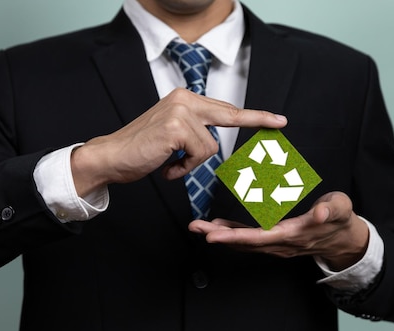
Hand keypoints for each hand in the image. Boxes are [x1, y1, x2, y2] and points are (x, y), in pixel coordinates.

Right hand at [70, 88, 287, 194]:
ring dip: (192, 163)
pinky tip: (166, 168)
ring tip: (170, 163)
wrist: (111, 157)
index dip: (252, 115)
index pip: (224, 108)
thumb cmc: (140, 150)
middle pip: (230, 115)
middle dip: (258, 120)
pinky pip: (199, 155)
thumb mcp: (171, 134)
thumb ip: (194, 131)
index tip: (276, 119)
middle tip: (282, 123)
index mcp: (184, 98)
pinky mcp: (177, 128)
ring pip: (211, 147)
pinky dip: (184, 168)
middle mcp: (184, 99)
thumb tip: (217, 140)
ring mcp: (181, 112)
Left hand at [188, 192, 369, 270]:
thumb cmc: (340, 221)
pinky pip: (249, 239)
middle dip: (218, 235)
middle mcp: (281, 243)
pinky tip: (219, 226)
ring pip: (243, 242)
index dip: (236, 235)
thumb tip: (319, 213)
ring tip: (199, 226)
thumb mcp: (341, 209)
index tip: (215, 234)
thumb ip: (331, 209)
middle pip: (244, 241)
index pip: (259, 237)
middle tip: (196, 228)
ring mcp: (276, 244)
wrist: (343, 239)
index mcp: (294, 234)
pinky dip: (232, 233)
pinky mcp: (274, 240)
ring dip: (220, 234)